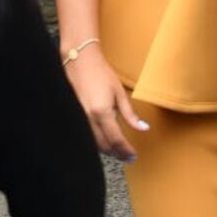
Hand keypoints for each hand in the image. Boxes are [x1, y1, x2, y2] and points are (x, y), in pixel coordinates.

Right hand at [64, 46, 148, 162]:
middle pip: (104, 146)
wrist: (79, 60)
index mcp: (101, 112)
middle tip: (128, 156)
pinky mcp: (74, 117)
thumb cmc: (100, 73)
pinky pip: (86, 136)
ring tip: (119, 150)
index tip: (133, 156)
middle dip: (117, 154)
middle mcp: (88, 119)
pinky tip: (105, 141)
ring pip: (94, 144)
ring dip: (107, 150)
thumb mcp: (119, 93)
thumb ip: (130, 114)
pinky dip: (97, 142)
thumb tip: (143, 128)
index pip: (116, 140)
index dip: (126, 151)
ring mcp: (78, 119)